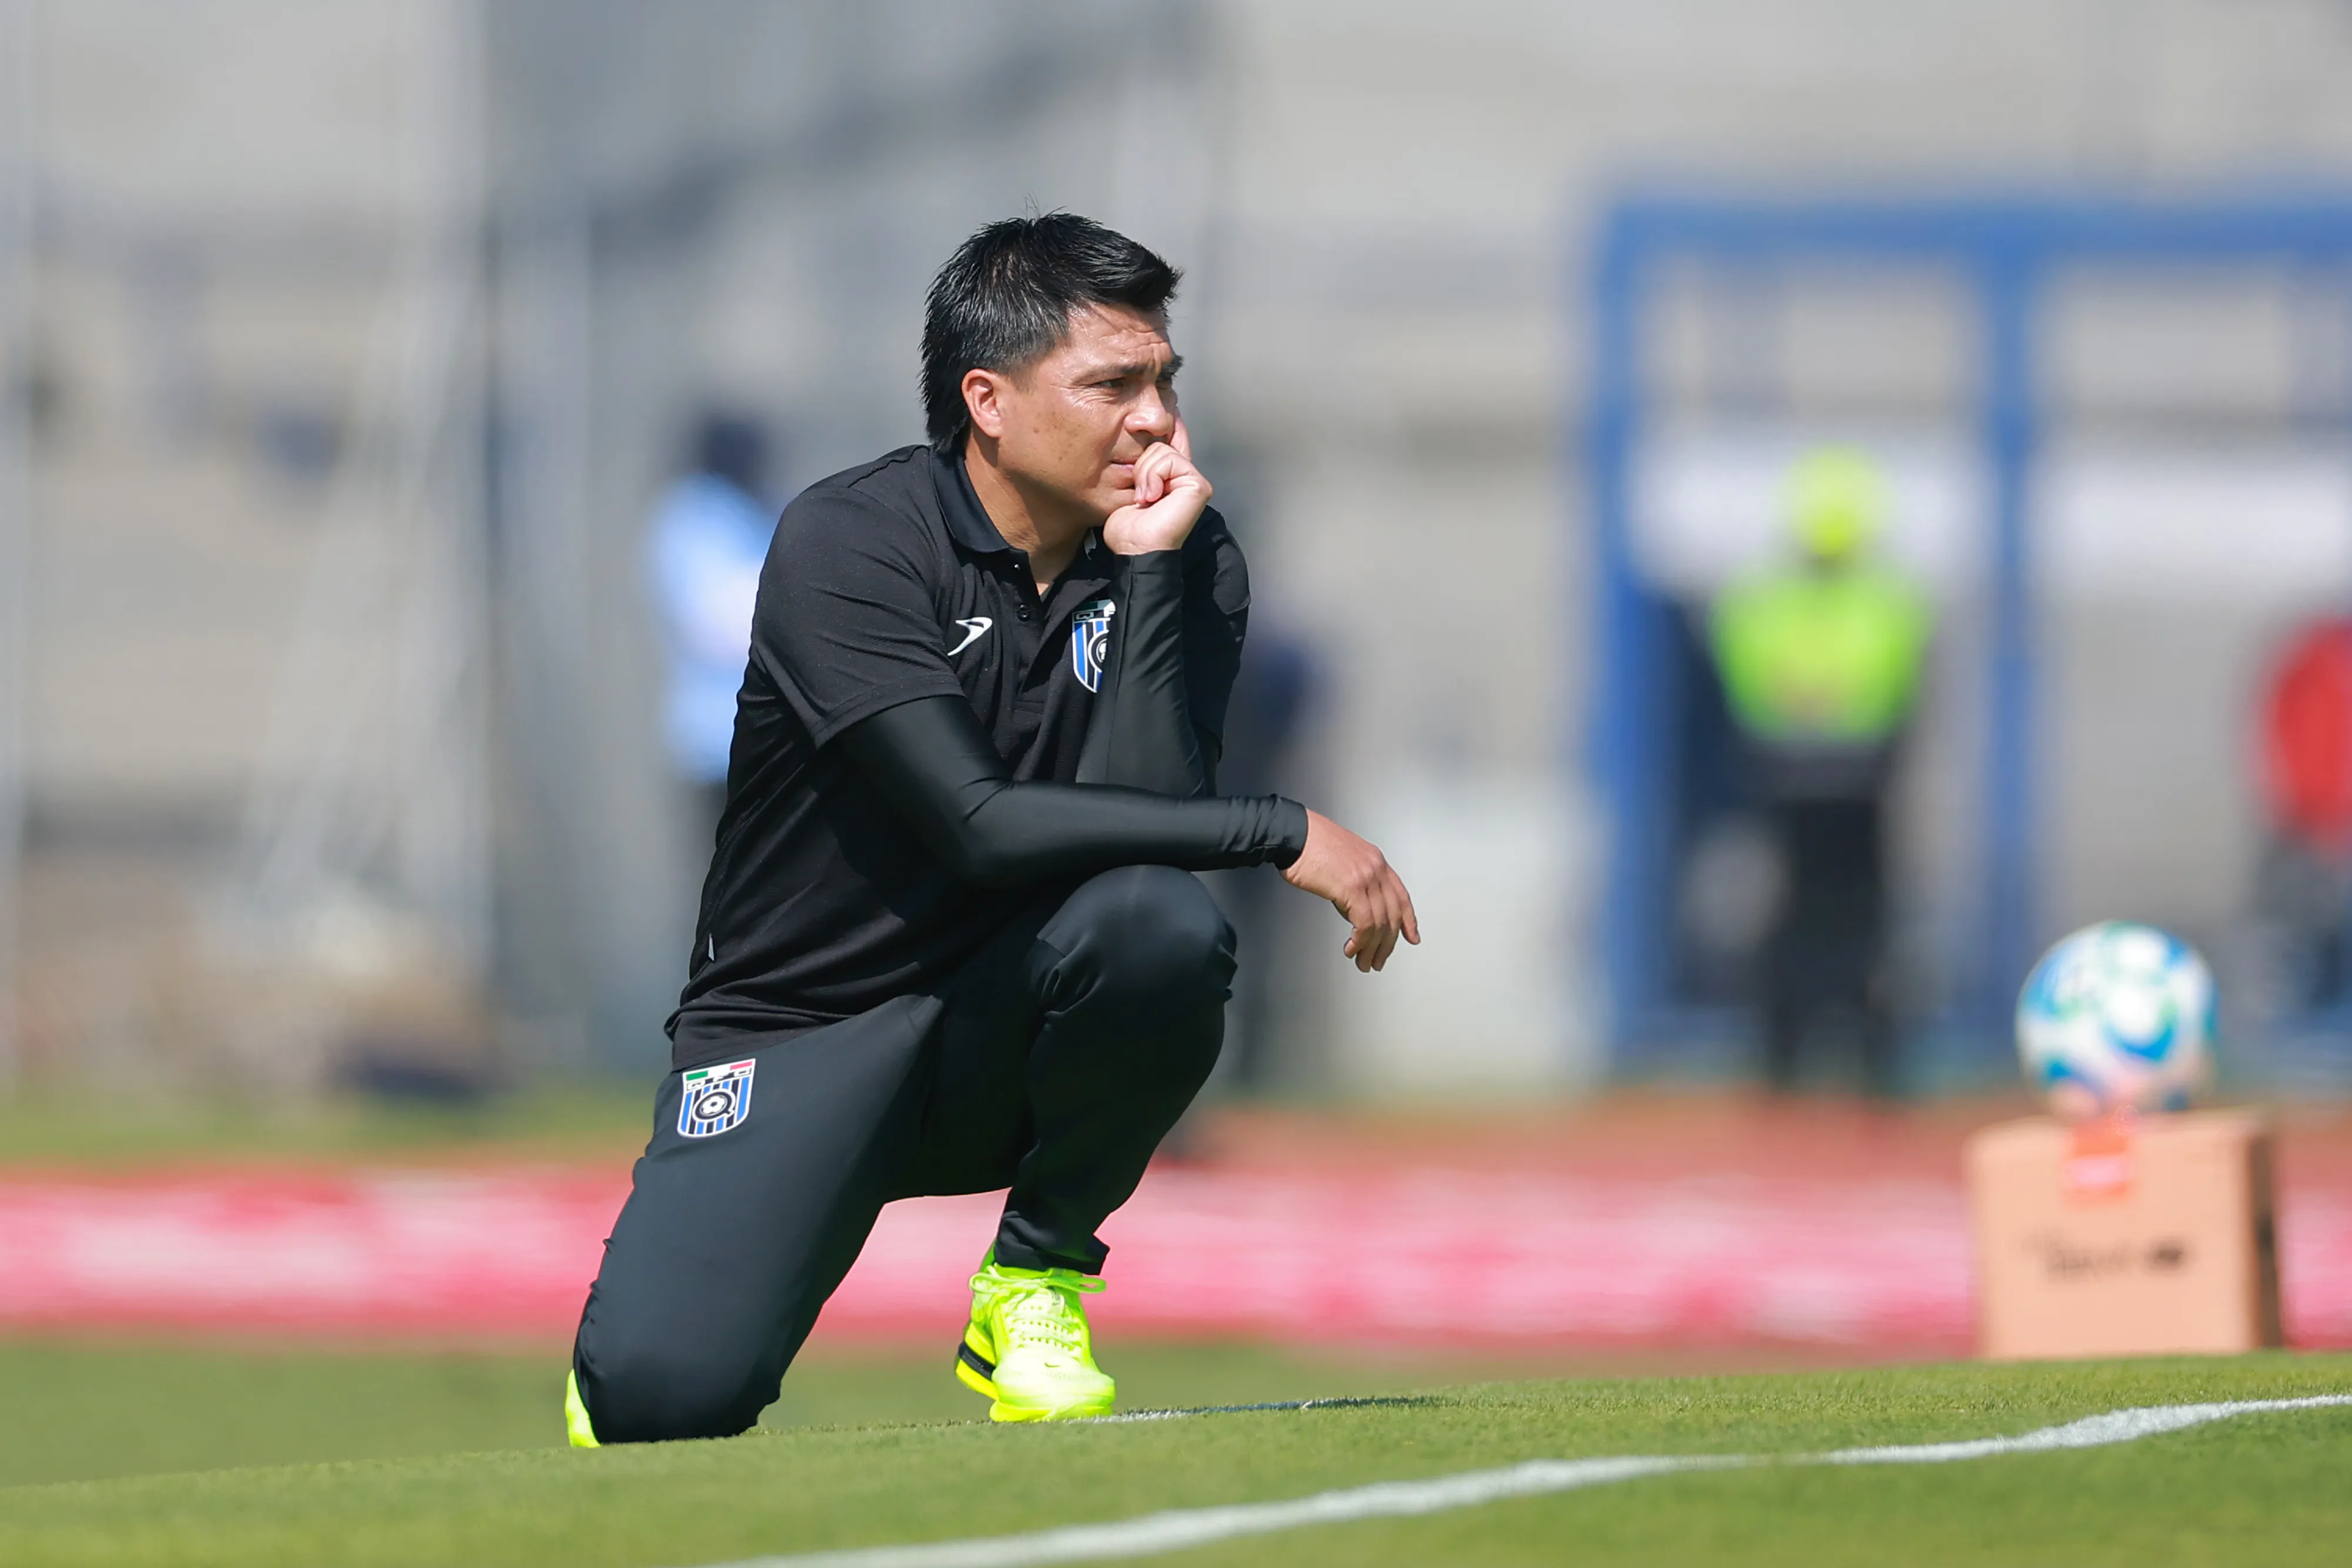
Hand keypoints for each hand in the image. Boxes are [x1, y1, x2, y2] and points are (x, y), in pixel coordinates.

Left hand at [1103, 418, 1211, 555]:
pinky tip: (1151, 497)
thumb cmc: (1129, 526)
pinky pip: (1170, 459)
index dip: (1161, 428)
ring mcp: (1194, 481)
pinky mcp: (1198, 485)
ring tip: (1145, 499)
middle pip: (1160, 443)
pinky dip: (1152, 477)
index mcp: (1173, 477)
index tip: (1145, 420)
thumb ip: (1141, 462)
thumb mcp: (1129, 484)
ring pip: (1163, 450)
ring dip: (1144, 474)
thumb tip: (1135, 429)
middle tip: (1140, 494)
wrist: (1135, 548)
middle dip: (1141, 466)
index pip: (1171, 438)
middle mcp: (1186, 477)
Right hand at [1280, 808, 1420, 971]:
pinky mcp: (1352, 888)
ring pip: (1380, 923)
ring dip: (1372, 949)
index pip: (1401, 896)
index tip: (1411, 936)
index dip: (1408, 920)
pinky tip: (1351, 948)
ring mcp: (1367, 877)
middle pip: (1393, 914)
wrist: (1294, 834)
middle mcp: (1376, 868)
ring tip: (1364, 963)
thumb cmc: (1310, 845)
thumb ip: (1356, 884)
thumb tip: (1356, 911)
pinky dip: (1359, 941)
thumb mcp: (1344, 861)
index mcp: (1376, 861)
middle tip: (1379, 961)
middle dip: (1388, 944)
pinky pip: (1365, 923)